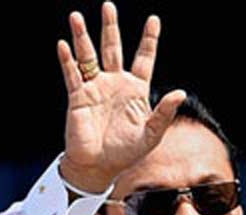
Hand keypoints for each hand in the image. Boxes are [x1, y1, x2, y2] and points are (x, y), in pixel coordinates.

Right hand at [58, 2, 185, 192]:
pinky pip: (72, 75)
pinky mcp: (78, 97)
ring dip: (82, 37)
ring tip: (76, 16)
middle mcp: (115, 84)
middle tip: (108, 5)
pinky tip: (64, 45)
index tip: (153, 19)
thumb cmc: (126, 153)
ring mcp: (95, 88)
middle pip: (113, 49)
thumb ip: (165, 113)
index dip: (149, 40)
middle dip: (110, 27)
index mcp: (136, 90)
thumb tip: (181, 92)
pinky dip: (68, 61)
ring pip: (88, 56)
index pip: (144, 59)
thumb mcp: (151, 134)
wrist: (99, 167)